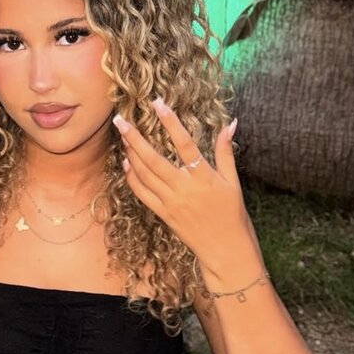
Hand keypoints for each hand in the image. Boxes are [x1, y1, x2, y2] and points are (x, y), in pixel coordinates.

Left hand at [113, 96, 248, 267]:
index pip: (185, 144)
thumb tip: (231, 123)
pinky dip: (132, 178)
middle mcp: (184, 188)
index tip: (158, 104)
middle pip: (154, 159)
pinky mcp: (163, 214)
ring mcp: (171, 202)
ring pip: (145, 174)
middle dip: (134, 138)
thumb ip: (225, 152)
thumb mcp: (233, 181)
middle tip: (120, 120)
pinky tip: (126, 163)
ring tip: (122, 136)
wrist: (225, 249)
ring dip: (131, 154)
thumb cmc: (232, 214)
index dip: (170, 122)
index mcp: (204, 177)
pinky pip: (143, 193)